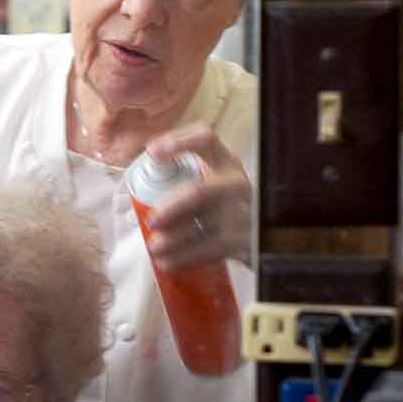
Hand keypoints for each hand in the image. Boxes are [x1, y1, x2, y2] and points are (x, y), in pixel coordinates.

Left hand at [141, 123, 253, 270]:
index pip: (206, 138)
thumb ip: (182, 179)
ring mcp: (246, 211)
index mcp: (226, 162)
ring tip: (154, 247)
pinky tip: (168, 262)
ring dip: (175, 238)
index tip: (152, 152)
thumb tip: (136, 193)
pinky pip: (213, 249)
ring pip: (206, 226)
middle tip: (152, 220)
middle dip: (172, 207)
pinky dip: (187, 257)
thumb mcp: (212, 183)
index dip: (179, 141)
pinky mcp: (248, 240)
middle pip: (202, 191)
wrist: (266, 233)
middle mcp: (237, 183)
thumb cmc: (223, 205)